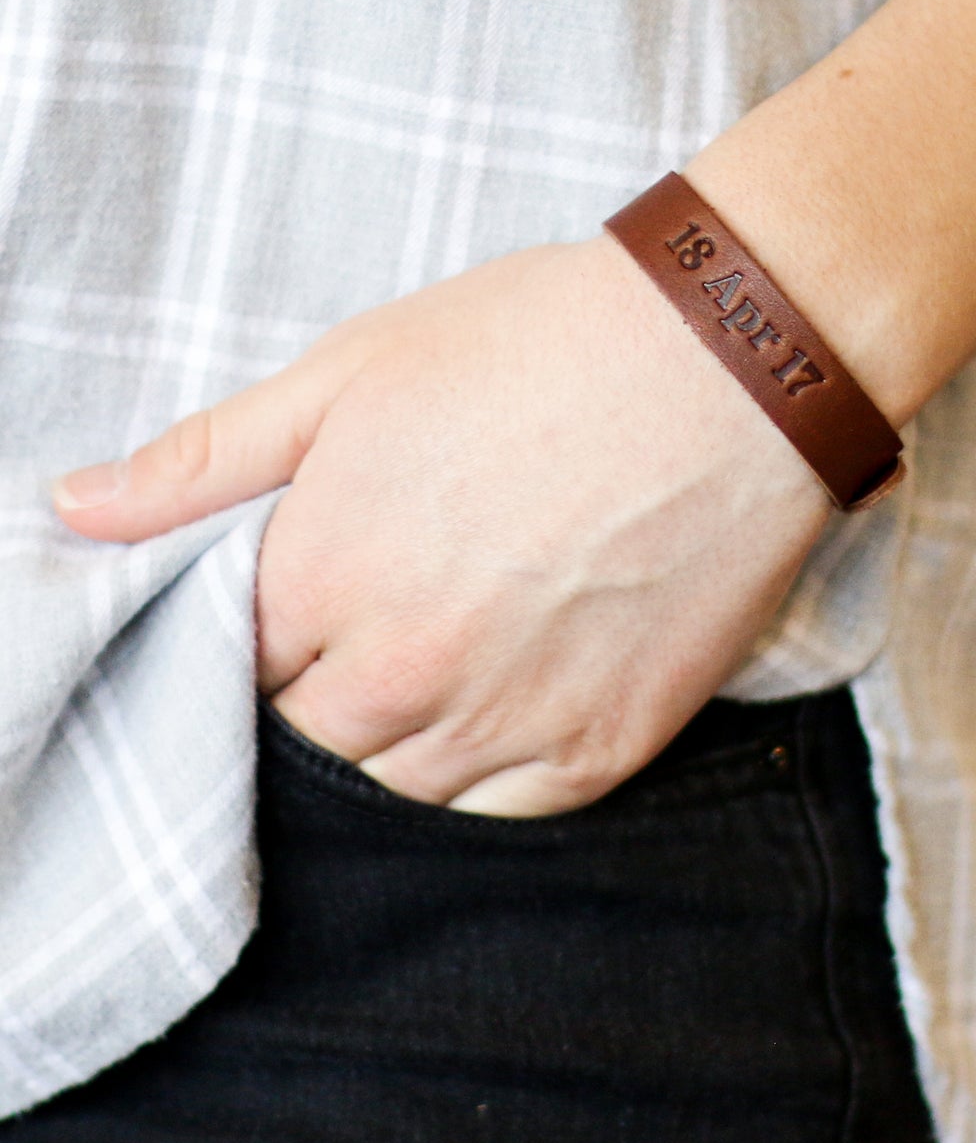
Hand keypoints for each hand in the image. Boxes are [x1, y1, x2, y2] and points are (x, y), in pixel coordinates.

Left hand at [53, 235, 831, 814]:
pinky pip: (511, 802)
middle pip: (318, 730)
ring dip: (416, 721)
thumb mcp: (360, 365)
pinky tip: (531, 670)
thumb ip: (208, 456)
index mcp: (324, 575)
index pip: (239, 661)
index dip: (284, 610)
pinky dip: (504, 755)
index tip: (338, 566)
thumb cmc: (547, 340)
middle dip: (341, 670)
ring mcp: (513, 716)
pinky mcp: (609, 744)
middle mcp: (408, 668)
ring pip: (407, 777)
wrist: (738, 359)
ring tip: (475, 625)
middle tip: (415, 587)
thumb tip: (69, 511)